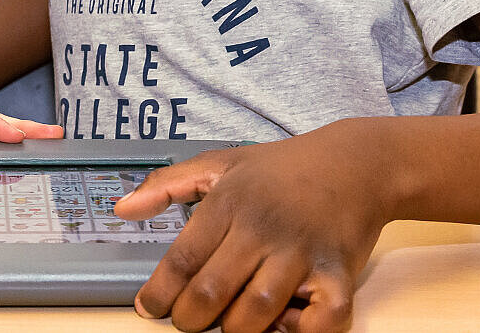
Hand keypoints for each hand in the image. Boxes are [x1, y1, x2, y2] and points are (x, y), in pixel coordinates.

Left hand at [113, 124, 392, 332]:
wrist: (357, 163)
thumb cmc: (283, 168)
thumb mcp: (220, 163)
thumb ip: (167, 184)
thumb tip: (122, 209)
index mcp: (231, 203)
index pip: (182, 261)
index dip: (159, 294)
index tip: (149, 307)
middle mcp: (264, 229)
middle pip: (211, 295)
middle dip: (189, 320)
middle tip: (188, 320)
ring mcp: (302, 255)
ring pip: (254, 315)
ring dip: (235, 330)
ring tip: (229, 322)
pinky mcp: (339, 277)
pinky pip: (316, 325)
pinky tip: (284, 322)